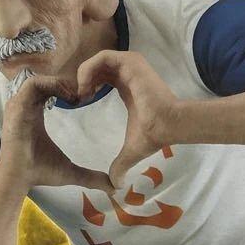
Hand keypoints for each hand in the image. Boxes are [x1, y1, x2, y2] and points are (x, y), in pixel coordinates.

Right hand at [0, 75, 112, 193]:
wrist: (18, 178)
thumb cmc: (39, 173)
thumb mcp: (70, 171)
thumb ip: (91, 177)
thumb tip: (113, 188)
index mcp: (33, 113)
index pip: (48, 89)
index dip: (66, 89)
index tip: (83, 100)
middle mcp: (25, 105)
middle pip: (44, 81)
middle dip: (64, 83)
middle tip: (83, 96)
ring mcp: (19, 104)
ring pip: (39, 79)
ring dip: (59, 83)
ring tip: (76, 96)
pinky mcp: (17, 105)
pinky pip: (33, 83)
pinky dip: (50, 85)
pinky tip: (67, 98)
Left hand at [76, 50, 179, 186]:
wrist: (168, 125)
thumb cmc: (153, 134)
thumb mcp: (131, 150)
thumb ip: (121, 165)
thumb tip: (116, 187)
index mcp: (126, 86)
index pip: (101, 78)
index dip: (86, 87)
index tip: (79, 103)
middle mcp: (128, 72)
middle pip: (97, 67)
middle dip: (82, 80)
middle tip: (76, 99)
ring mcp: (130, 64)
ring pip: (97, 60)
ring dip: (84, 75)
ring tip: (80, 94)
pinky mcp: (131, 61)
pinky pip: (102, 57)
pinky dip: (89, 70)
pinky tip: (86, 88)